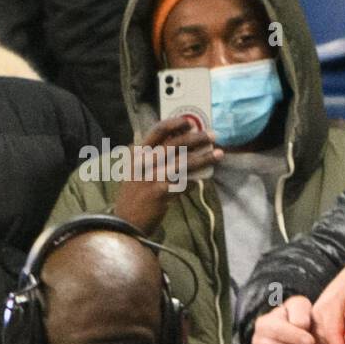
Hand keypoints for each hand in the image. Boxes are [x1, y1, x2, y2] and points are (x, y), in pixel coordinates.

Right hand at [114, 116, 222, 233]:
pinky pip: (183, 184)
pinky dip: (193, 182)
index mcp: (138, 154)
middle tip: (213, 136)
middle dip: (196, 138)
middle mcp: (144, 162)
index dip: (174, 124)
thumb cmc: (136, 195)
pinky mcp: (159, 193)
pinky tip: (203, 180)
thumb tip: (184, 149)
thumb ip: (156, 159)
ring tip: (220, 153)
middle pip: (174, 144)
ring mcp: (151, 177)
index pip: (157, 131)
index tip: (190, 122)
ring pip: (183, 163)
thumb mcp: (139, 172)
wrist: (125, 221)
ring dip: (204, 157)